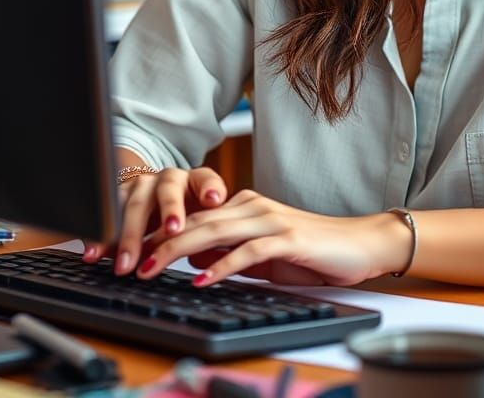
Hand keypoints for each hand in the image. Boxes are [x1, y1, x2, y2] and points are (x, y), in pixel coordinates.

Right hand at [82, 166, 227, 274]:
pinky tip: (93, 254)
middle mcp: (168, 179)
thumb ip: (213, 228)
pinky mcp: (118, 197)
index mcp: (195, 180)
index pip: (205, 178)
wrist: (158, 203)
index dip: (210, 189)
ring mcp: (141, 186)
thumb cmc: (190, 216)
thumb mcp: (205, 220)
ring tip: (125, 264)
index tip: (215, 201)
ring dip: (129, 235)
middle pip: (168, 191)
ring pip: (134, 204)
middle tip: (172, 233)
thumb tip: (228, 254)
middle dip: (169, 211)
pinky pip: (107, 214)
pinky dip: (100, 236)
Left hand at [132, 190, 413, 287]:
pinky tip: (200, 279)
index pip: (193, 216)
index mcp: (244, 205)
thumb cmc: (311, 251)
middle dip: (156, 239)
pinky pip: (246, 252)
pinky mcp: (286, 238)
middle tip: (125, 259)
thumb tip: (190, 257)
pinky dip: (220, 266)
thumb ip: (227, 250)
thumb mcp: (260, 253)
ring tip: (149, 267)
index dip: (159, 232)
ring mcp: (269, 219)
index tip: (129, 248)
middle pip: (195, 220)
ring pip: (213, 231)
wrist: (358, 244)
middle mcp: (252, 206)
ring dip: (177, 250)